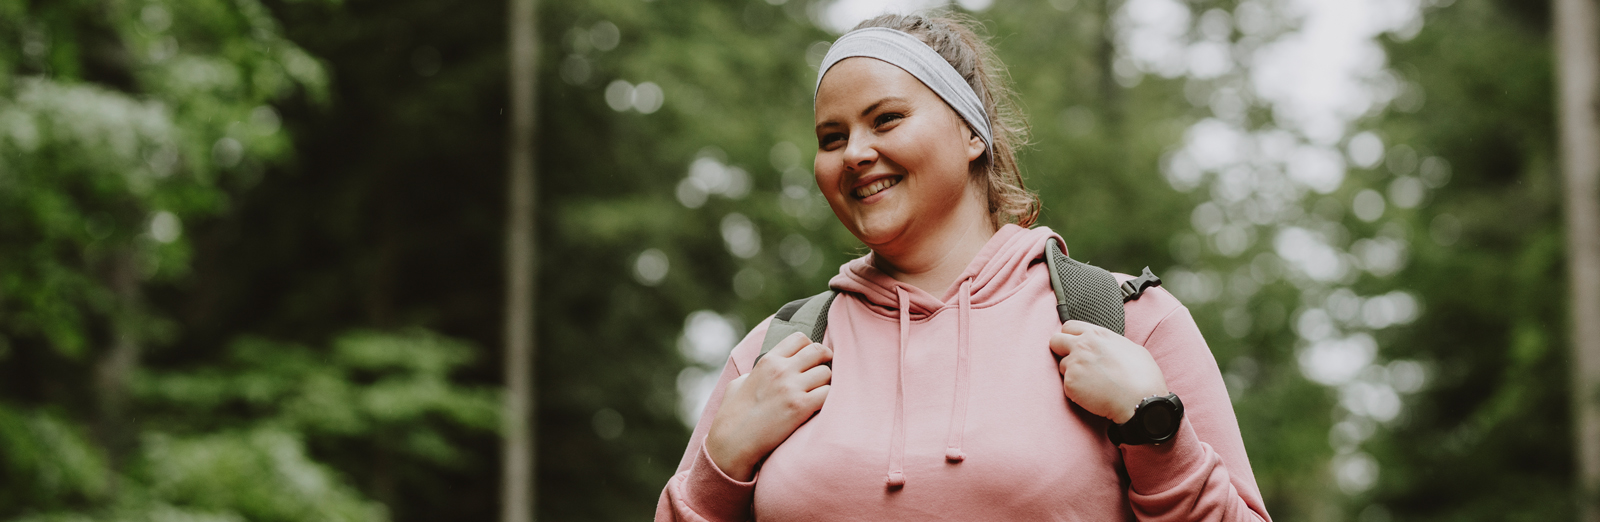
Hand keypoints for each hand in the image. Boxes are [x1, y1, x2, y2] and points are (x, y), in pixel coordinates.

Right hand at [705, 332, 831, 480]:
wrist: (732, 443)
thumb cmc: (732, 416)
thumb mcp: (739, 384)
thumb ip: (756, 373)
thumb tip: (763, 372)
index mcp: (768, 361)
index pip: (800, 338)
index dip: (809, 348)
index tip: (811, 360)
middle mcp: (781, 370)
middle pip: (818, 351)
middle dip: (825, 361)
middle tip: (821, 375)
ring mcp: (792, 387)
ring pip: (826, 372)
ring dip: (826, 383)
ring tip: (818, 394)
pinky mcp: (801, 407)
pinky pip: (828, 393)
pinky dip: (828, 400)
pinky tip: (819, 407)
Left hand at [1049, 320, 1167, 423]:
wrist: (1140, 400)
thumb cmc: (1142, 376)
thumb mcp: (1132, 348)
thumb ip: (1111, 343)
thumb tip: (1107, 346)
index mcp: (1097, 334)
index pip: (1069, 327)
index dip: (1070, 336)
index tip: (1075, 345)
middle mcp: (1081, 345)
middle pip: (1055, 341)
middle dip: (1060, 350)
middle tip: (1074, 363)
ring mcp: (1074, 363)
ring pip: (1062, 366)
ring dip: (1072, 373)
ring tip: (1093, 383)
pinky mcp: (1070, 383)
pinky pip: (1067, 385)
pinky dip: (1076, 391)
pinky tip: (1093, 394)